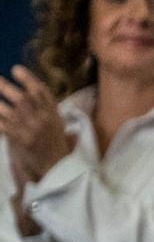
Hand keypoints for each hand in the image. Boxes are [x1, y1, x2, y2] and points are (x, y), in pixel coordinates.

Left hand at [0, 66, 73, 184]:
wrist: (57, 172)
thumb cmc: (58, 150)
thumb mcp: (60, 129)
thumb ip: (51, 114)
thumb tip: (43, 97)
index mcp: (55, 115)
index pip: (42, 92)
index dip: (28, 79)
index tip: (16, 69)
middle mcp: (43, 119)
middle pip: (22, 98)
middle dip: (6, 87)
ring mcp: (31, 129)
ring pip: (8, 110)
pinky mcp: (20, 140)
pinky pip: (2, 125)